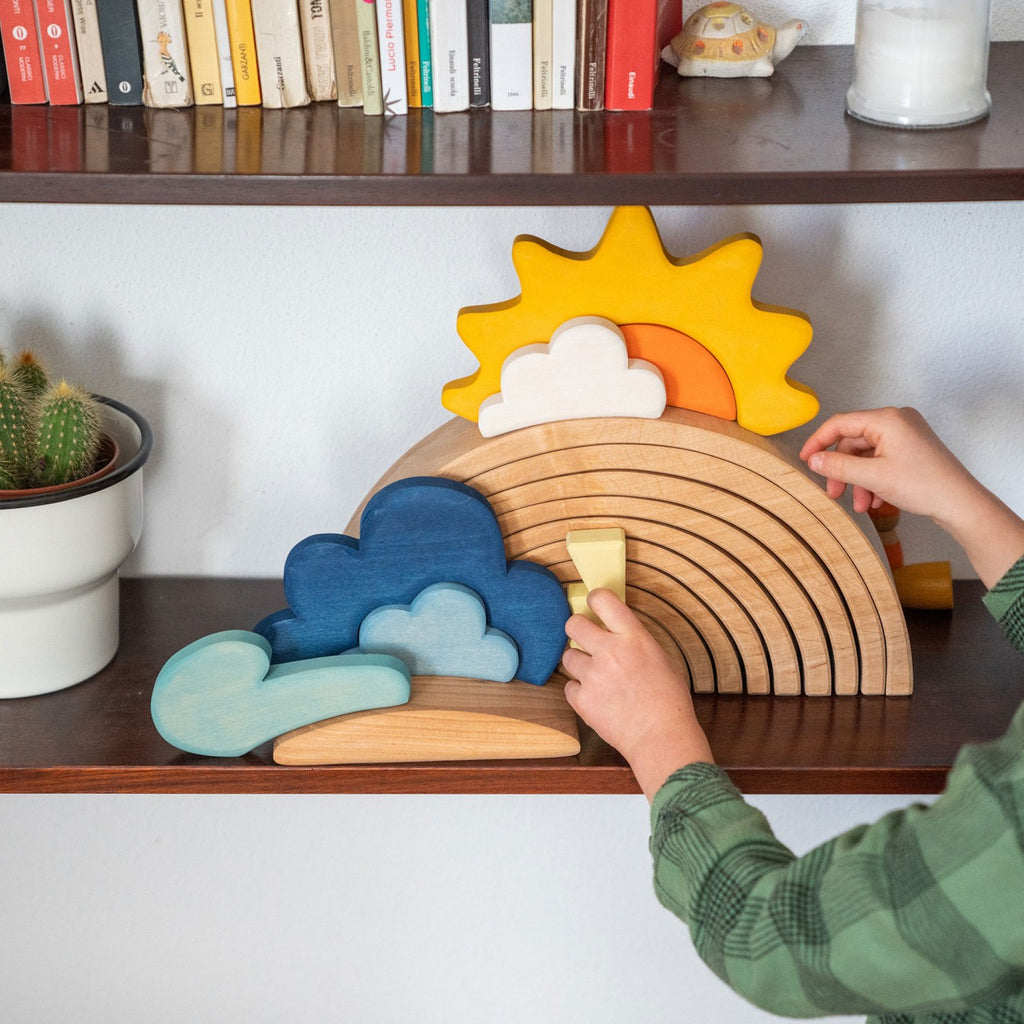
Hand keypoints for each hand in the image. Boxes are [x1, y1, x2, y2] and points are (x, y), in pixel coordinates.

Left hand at [563, 589, 712, 800]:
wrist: (661, 738)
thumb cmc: (669, 701)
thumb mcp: (660, 658)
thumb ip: (635, 642)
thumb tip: (616, 632)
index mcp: (634, 637)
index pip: (603, 599)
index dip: (595, 600)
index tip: (594, 606)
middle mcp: (610, 651)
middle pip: (573, 624)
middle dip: (578, 630)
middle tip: (586, 641)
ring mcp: (593, 675)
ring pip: (568, 656)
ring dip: (579, 664)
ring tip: (597, 678)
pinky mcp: (582, 699)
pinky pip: (569, 686)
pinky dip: (579, 692)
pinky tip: (597, 699)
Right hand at [799, 406, 974, 520]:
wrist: (960, 503)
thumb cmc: (924, 485)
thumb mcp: (872, 477)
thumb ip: (838, 466)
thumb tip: (814, 460)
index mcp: (887, 419)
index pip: (840, 423)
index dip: (818, 442)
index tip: (806, 460)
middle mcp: (897, 420)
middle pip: (853, 442)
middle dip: (843, 471)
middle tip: (834, 492)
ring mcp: (906, 434)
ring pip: (866, 455)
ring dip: (859, 480)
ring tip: (861, 504)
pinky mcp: (911, 448)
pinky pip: (881, 460)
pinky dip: (873, 479)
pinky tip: (876, 500)